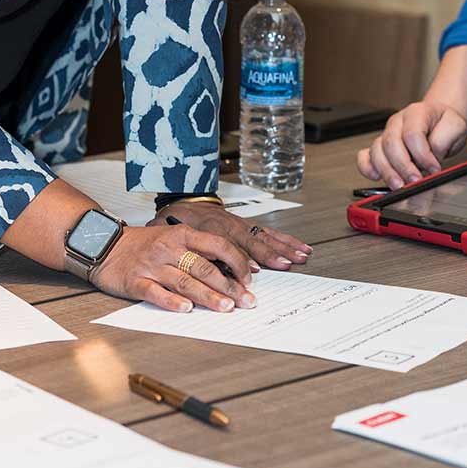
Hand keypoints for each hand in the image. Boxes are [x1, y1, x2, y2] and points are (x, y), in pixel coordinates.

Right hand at [90, 222, 255, 312]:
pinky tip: (186, 310)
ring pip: (185, 281)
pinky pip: (156, 293)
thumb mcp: (172, 238)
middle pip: (204, 267)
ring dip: (207, 296)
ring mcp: (152, 265)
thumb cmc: (142, 244)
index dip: (237, 261)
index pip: (217, 245)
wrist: (104, 245)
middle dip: (228, 285)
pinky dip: (172, 302)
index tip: (250, 278)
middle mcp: (169, 248)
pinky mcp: (136, 281)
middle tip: (246, 300)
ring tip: (225, 307)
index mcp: (181, 234)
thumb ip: (196, 251)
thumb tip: (230, 270)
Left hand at [153, 201, 312, 271]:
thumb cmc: (175, 217)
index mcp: (209, 227)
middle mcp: (230, 225)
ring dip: (284, 247)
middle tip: (285, 265)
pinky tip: (300, 248)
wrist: (185, 197)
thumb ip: (168, 240)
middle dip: (269, 255)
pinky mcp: (248, 225)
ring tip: (301, 257)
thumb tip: (171, 256)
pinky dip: (286, 240)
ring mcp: (241, 224)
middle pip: (251, 241)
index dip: (240, 258)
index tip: (252, 270)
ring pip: (265, 236)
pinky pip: (270, 232)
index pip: (227, 245)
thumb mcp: (164, 227)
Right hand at [357, 101, 466, 188]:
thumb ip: (444, 140)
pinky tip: (376, 176)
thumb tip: (433, 154)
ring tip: (399, 186)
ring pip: (377, 151)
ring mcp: (386, 133)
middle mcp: (397, 122)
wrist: (439, 119)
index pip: (412, 134)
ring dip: (387, 172)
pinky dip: (367, 168)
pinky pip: (365, 155)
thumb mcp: (456, 127)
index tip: (434, 169)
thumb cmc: (445, 123)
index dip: (423, 155)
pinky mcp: (381, 147)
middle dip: (403, 167)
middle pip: (391, 144)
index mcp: (416, 113)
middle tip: (416, 181)